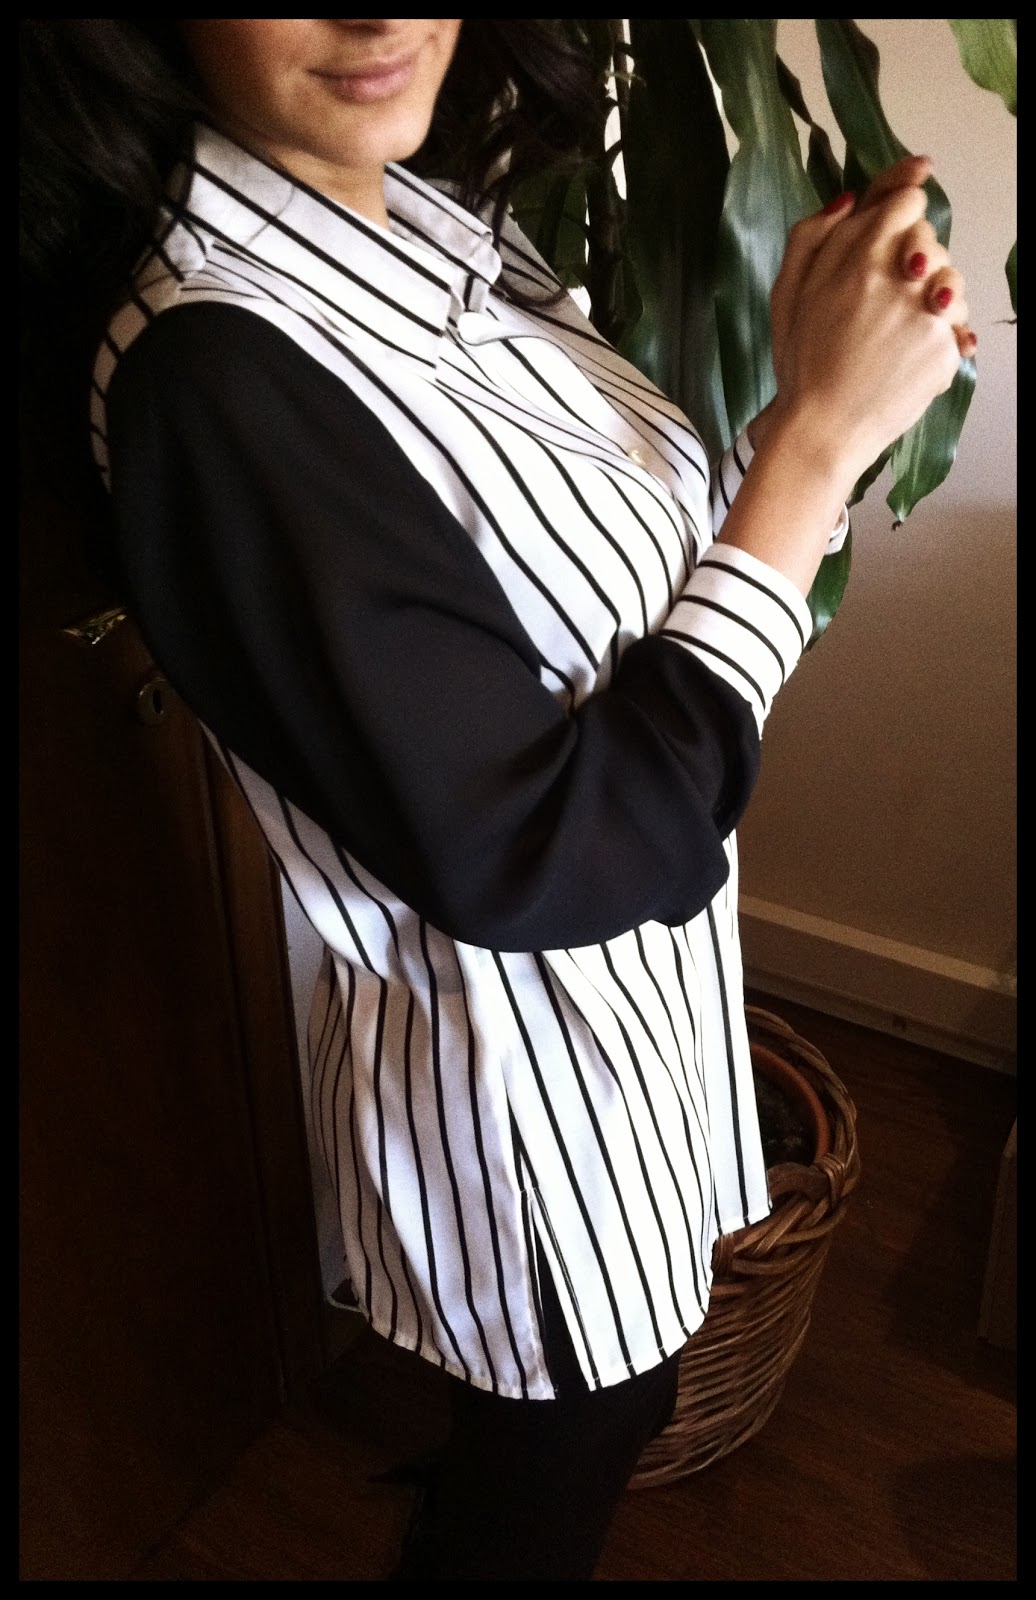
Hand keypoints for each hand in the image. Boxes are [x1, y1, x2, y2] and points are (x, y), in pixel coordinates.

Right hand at [763, 157, 971, 486]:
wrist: (822, 430)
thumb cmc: (802, 364)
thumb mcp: (786, 291)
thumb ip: (812, 235)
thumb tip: (850, 198)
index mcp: (859, 254)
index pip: (907, 201)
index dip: (904, 211)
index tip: (905, 214)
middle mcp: (899, 276)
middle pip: (932, 241)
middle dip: (916, 262)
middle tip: (886, 298)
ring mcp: (927, 313)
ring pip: (951, 284)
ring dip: (932, 302)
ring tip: (896, 336)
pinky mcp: (945, 349)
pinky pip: (955, 330)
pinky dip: (935, 345)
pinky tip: (904, 363)